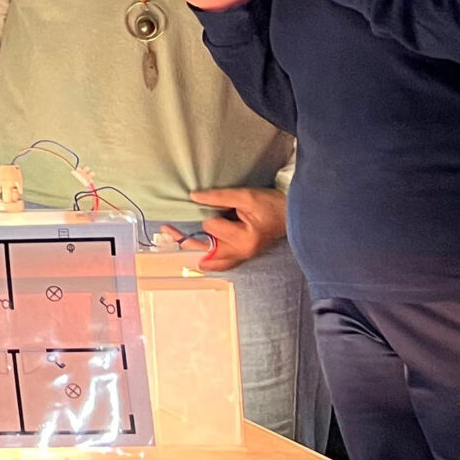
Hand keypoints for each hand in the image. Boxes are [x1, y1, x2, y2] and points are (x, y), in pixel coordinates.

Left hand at [156, 187, 285, 271]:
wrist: (295, 214)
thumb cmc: (273, 204)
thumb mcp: (246, 196)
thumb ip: (220, 197)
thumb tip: (194, 197)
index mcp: (244, 239)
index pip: (211, 227)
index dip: (208, 214)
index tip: (210, 205)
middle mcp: (242, 252)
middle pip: (206, 249)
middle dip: (185, 239)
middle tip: (165, 229)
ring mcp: (244, 256)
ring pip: (212, 260)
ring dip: (194, 249)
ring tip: (173, 238)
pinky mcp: (244, 255)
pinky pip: (223, 263)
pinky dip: (210, 261)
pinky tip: (198, 260)